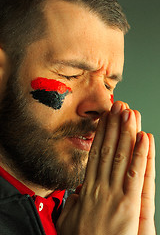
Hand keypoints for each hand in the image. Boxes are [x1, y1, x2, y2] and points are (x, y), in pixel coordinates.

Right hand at [57, 101, 154, 234]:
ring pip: (121, 157)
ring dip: (126, 133)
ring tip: (130, 114)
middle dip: (114, 127)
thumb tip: (74, 191)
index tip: (104, 120)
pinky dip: (140, 155)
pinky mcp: (130, 204)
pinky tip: (143, 138)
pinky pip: (136, 174)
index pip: (95, 154)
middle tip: (118, 107)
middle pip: (108, 150)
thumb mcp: (69, 220)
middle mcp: (101, 187)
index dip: (101, 135)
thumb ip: (72, 202)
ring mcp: (115, 194)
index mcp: (87, 190)